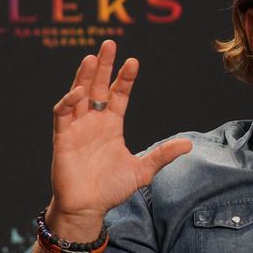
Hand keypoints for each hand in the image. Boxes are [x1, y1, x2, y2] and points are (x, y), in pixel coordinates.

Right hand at [48, 41, 191, 230]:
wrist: (89, 208)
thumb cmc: (112, 189)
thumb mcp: (143, 170)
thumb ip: (162, 155)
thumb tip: (189, 144)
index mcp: (112, 125)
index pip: (119, 94)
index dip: (125, 78)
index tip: (133, 62)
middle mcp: (94, 121)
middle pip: (98, 87)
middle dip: (103, 66)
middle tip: (109, 44)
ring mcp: (77, 127)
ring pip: (79, 94)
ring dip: (83, 76)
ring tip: (91, 58)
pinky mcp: (63, 137)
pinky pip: (63, 114)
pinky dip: (69, 101)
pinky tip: (79, 92)